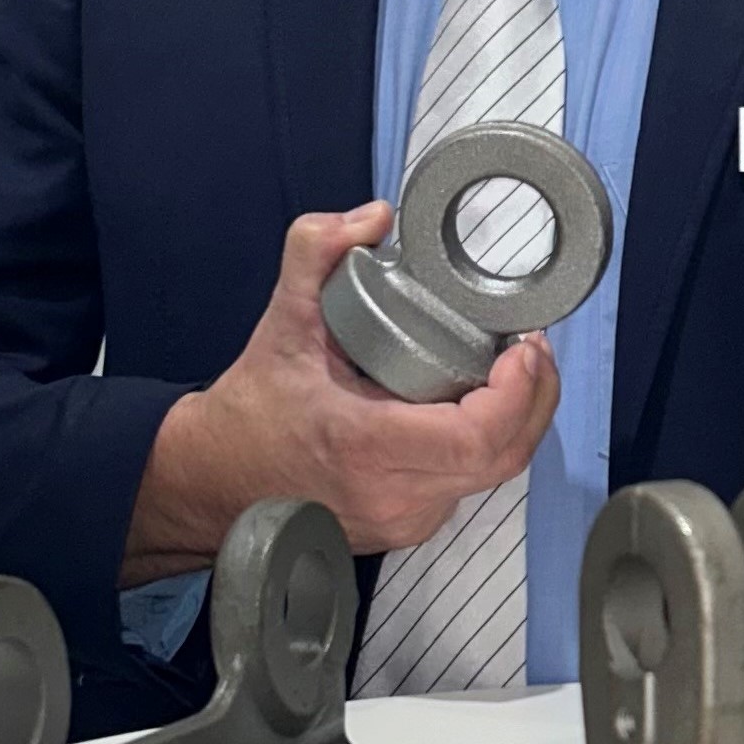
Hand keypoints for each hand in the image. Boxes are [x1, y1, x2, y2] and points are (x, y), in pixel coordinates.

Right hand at [121, 202, 559, 581]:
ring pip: (490, 475)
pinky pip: (466, 484)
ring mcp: (402, 520)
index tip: (524, 346)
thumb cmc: (248, 413)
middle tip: (532, 347)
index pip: (477, 437)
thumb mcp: (280, 322)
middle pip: (503, 458)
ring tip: (513, 366)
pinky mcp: (405, 527)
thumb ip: (316, 252)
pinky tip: (481, 403)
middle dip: (534, 399)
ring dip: (514, 421)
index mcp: (366, 447)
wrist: (209, 483)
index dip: (518, 393)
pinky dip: (485, 442)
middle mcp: (393, 495)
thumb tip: (374, 217)